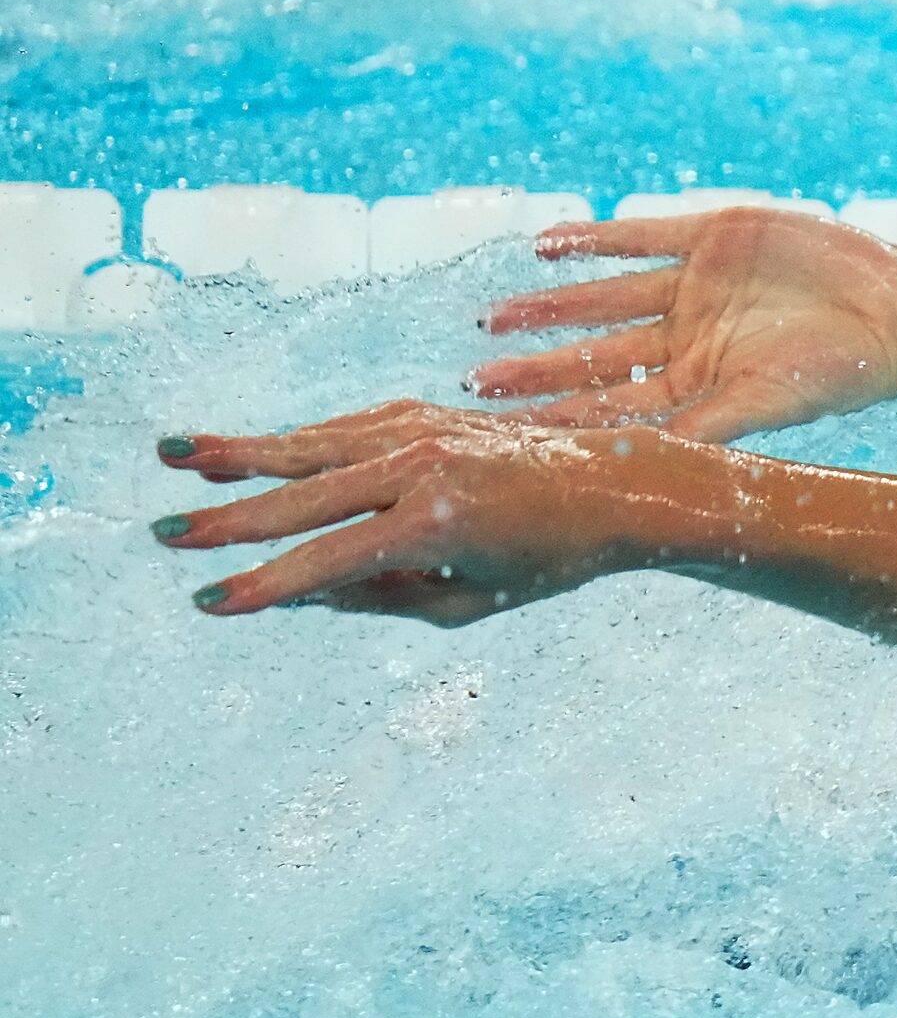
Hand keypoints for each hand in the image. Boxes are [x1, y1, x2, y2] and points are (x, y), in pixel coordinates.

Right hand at [151, 402, 687, 621]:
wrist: (615, 486)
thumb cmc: (544, 561)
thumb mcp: (465, 601)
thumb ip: (377, 596)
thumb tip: (296, 586)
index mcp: (437, 525)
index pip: (328, 563)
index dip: (265, 587)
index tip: (207, 602)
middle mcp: (425, 468)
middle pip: (306, 495)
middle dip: (230, 518)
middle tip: (161, 535)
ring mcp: (425, 432)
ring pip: (317, 445)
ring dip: (243, 452)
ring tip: (175, 456)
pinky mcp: (428, 414)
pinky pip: (349, 430)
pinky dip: (299, 442)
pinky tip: (251, 456)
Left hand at [470, 207, 896, 443]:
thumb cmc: (846, 372)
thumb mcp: (770, 404)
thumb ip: (707, 429)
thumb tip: (646, 469)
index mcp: (700, 386)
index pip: (611, 407)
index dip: (555, 419)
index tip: (498, 435)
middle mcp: (690, 338)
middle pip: (596, 357)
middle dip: (537, 370)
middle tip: (474, 381)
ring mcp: (698, 286)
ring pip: (606, 297)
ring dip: (551, 306)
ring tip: (492, 320)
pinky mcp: (716, 234)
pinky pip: (641, 236)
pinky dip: (595, 238)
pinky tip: (545, 242)